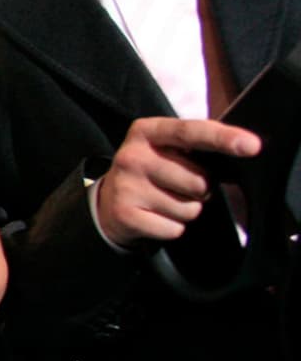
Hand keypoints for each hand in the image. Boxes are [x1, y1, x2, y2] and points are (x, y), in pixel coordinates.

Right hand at [95, 117, 259, 249]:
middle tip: (178, 185)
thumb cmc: (152, 171)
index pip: (190, 131)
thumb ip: (198, 145)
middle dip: (200, 189)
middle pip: (198, 180)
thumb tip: (245, 149)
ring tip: (165, 201)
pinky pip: (174, 228)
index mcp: (147, 131)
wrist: (108, 201)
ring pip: (189, 208)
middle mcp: (132, 156)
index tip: (252, 145)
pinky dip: (172, 227)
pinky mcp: (124, 214)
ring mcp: (126, 186)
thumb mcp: (167, 148)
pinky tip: (155, 216)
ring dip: (186, 210)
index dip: (223, 138)